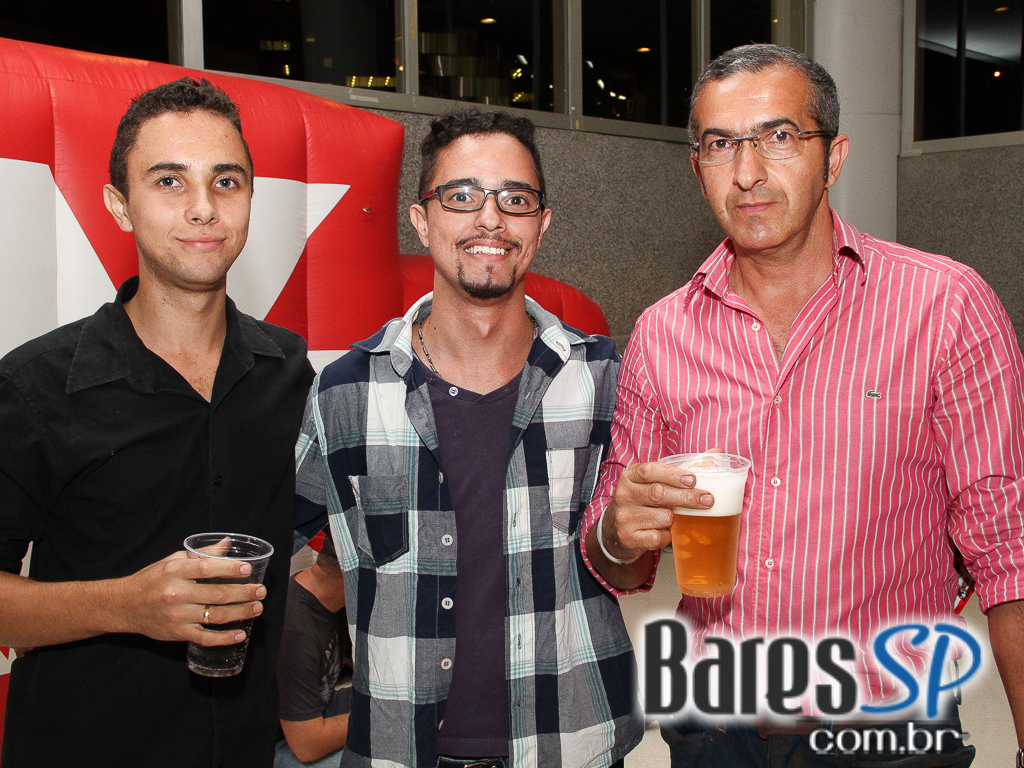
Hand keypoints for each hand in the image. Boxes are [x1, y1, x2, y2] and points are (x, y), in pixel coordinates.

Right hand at [113, 550, 265, 645]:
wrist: (123, 605)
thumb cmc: (152, 579)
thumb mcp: (173, 560)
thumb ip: (201, 554)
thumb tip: (227, 544)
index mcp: (175, 571)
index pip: (206, 568)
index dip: (229, 569)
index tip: (248, 570)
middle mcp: (176, 594)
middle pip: (217, 594)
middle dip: (243, 593)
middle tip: (261, 591)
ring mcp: (177, 615)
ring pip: (215, 616)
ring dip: (240, 613)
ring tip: (257, 608)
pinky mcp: (177, 633)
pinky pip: (205, 637)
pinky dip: (224, 638)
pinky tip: (240, 634)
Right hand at [601, 459, 716, 562]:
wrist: (617, 530)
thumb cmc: (644, 500)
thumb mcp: (656, 481)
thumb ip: (684, 467)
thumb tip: (717, 452)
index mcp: (631, 476)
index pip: (650, 470)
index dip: (673, 474)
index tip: (693, 479)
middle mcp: (625, 495)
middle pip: (659, 493)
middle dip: (687, 497)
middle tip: (708, 500)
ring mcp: (625, 517)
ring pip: (663, 517)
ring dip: (677, 519)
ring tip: (677, 518)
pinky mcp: (630, 537)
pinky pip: (659, 537)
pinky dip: (668, 536)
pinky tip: (666, 532)